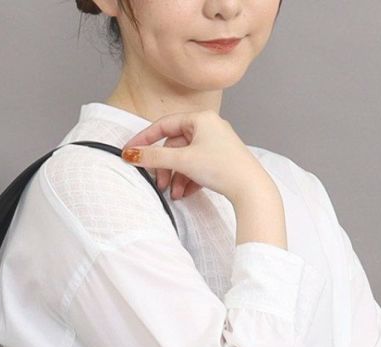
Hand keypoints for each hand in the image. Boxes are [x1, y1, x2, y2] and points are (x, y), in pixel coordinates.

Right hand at [120, 110, 266, 206]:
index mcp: (201, 118)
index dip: (145, 139)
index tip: (130, 152)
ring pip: (185, 159)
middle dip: (165, 167)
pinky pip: (196, 166)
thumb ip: (155, 157)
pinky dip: (188, 179)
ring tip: (175, 193)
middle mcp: (209, 127)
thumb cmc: (222, 168)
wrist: (250, 188)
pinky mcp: (220, 159)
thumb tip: (131, 154)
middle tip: (160, 184)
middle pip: (174, 145)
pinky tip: (186, 192)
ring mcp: (215, 143)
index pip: (164, 125)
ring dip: (176, 177)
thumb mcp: (183, 161)